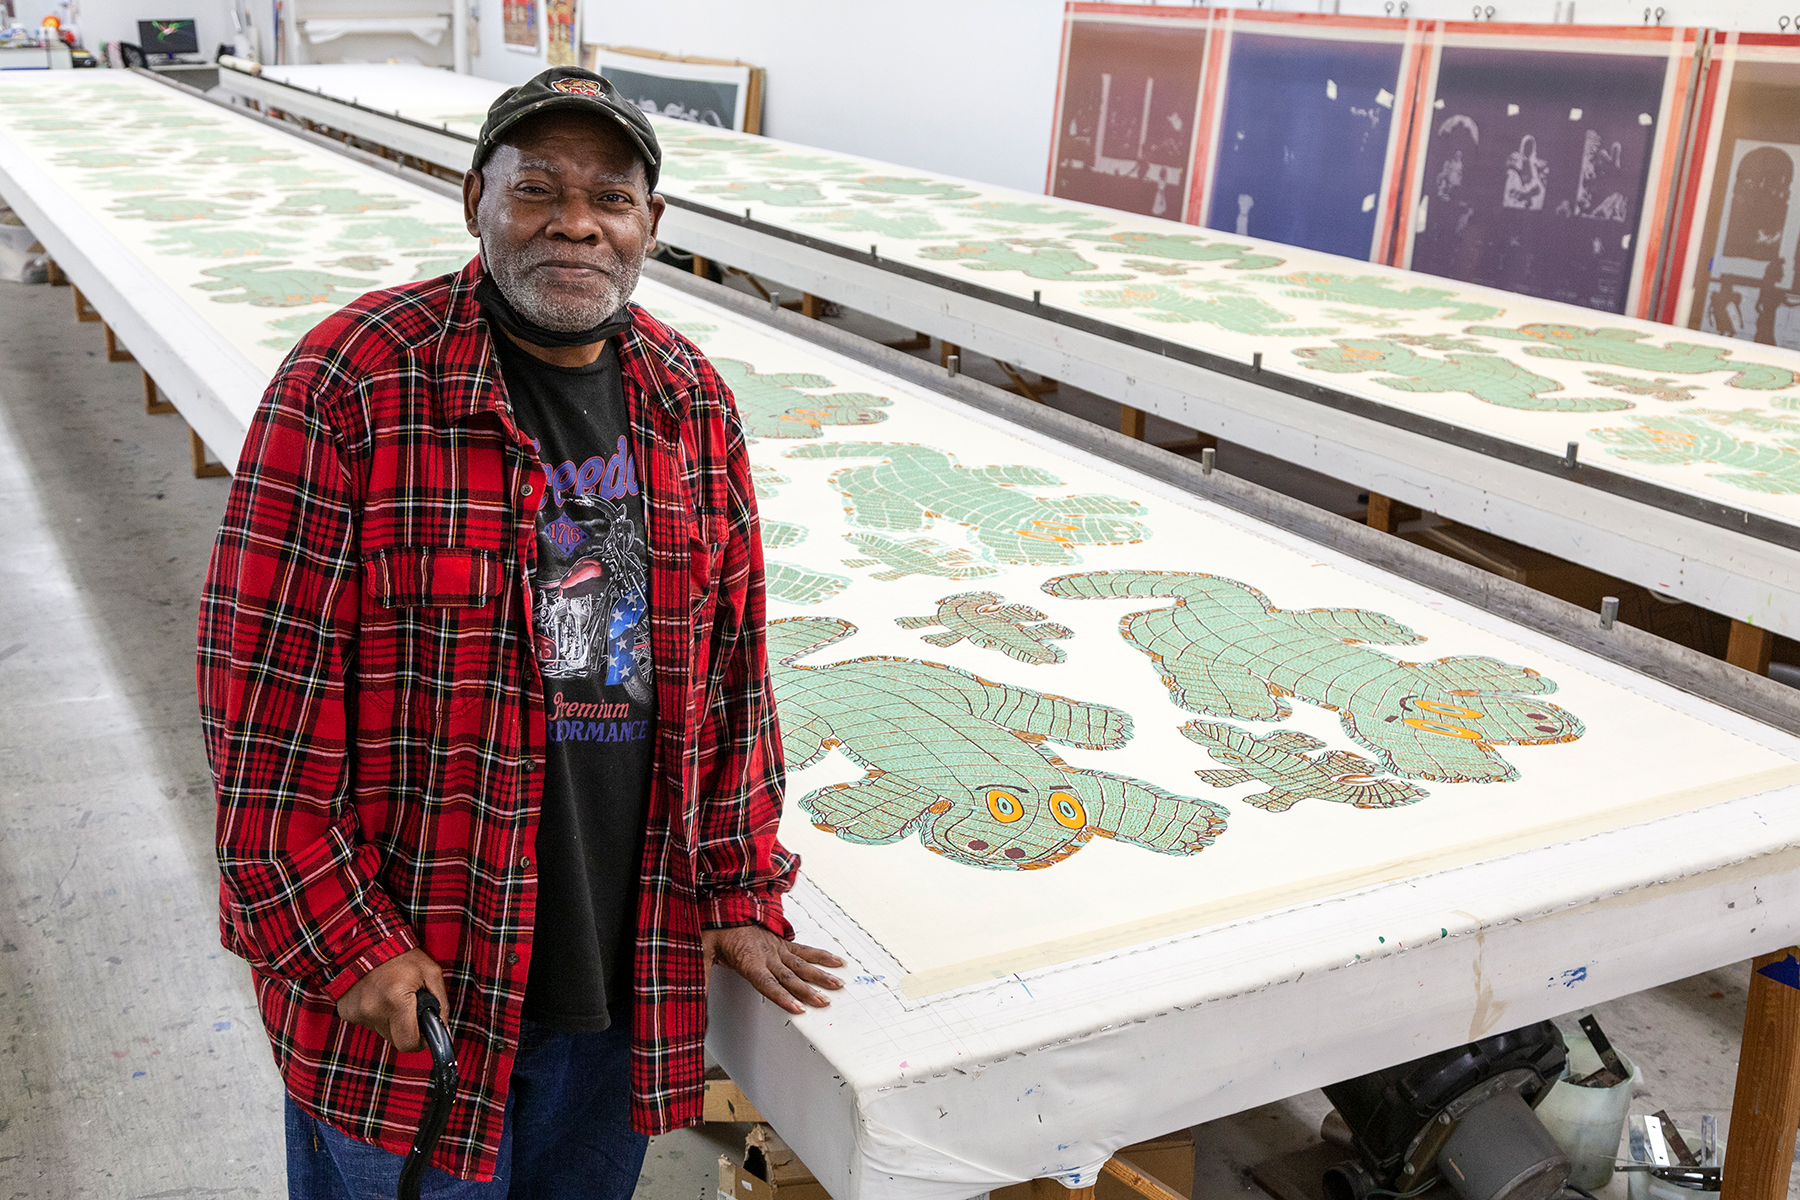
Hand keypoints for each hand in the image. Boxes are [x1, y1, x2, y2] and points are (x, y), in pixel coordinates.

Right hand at [336, 948, 446, 1052]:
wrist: (365, 942)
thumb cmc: (401, 955)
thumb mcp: (431, 973)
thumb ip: (441, 1004)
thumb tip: (443, 1030)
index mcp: (396, 1001)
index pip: (409, 1043)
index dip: (421, 1041)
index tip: (425, 1032)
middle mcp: (374, 1011)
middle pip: (396, 1041)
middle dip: (407, 1030)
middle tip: (410, 1009)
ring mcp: (358, 1013)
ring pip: (382, 1032)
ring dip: (391, 1020)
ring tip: (393, 996)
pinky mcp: (347, 1012)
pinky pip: (368, 1023)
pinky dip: (376, 1014)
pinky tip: (378, 995)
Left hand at [703, 926, 843, 1014]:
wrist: (726, 906)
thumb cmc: (715, 931)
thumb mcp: (701, 951)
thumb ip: (699, 974)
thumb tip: (692, 997)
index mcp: (749, 960)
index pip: (767, 982)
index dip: (782, 996)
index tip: (798, 1009)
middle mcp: (767, 955)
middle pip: (790, 977)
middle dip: (808, 991)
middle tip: (824, 1003)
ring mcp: (778, 949)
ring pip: (802, 965)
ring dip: (821, 975)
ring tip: (838, 985)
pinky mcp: (783, 944)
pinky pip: (806, 951)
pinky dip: (822, 956)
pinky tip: (838, 962)